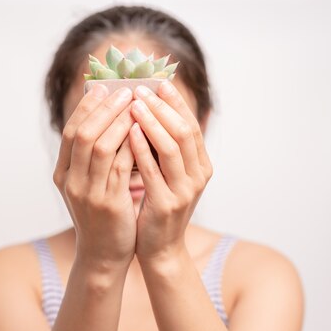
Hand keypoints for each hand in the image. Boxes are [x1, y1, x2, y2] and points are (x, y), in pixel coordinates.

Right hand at [53, 84, 137, 269]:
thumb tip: (109, 118)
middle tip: (125, 91)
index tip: (104, 88)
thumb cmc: (101, 215)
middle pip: (82, 134)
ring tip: (137, 106)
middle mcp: (70, 181)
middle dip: (104, 109)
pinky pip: (120, 167)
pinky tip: (144, 133)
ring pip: (100, 147)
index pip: (70, 131)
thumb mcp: (89, 184)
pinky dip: (132, 146)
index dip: (87, 107)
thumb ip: (92, 157)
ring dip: (119, 122)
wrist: (103, 255)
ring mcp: (87, 194)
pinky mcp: (108, 204)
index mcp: (63, 174)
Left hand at [129, 81, 213, 262]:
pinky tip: (128, 132)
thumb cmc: (159, 206)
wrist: (160, 248)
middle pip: (185, 131)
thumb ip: (165, 148)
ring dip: (152, 122)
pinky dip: (141, 148)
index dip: (176, 102)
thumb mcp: (168, 174)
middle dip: (163, 107)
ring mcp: (185, 191)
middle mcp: (199, 176)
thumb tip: (150, 110)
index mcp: (201, 166)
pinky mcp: (167, 204)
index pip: (191, 125)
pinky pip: (153, 170)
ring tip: (133, 103)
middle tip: (142, 87)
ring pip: (172, 147)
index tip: (159, 82)